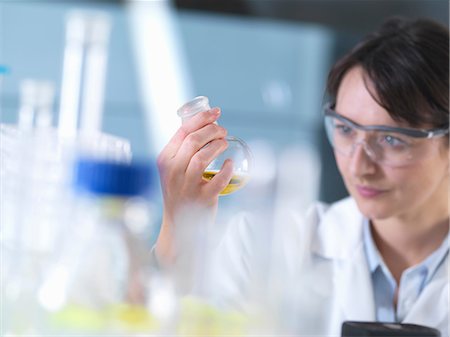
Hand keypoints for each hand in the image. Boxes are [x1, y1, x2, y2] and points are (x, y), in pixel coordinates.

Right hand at [155, 107, 233, 264]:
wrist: (179, 223)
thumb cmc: (180, 190)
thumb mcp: (173, 168)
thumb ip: (183, 149)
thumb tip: (207, 123)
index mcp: (165, 159)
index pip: (183, 131)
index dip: (202, 118)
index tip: (216, 112)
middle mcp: (173, 171)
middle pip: (194, 140)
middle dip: (213, 130)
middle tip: (223, 131)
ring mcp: (187, 186)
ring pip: (204, 156)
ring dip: (218, 145)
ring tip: (224, 144)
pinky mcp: (203, 198)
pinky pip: (219, 178)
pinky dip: (227, 168)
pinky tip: (229, 163)